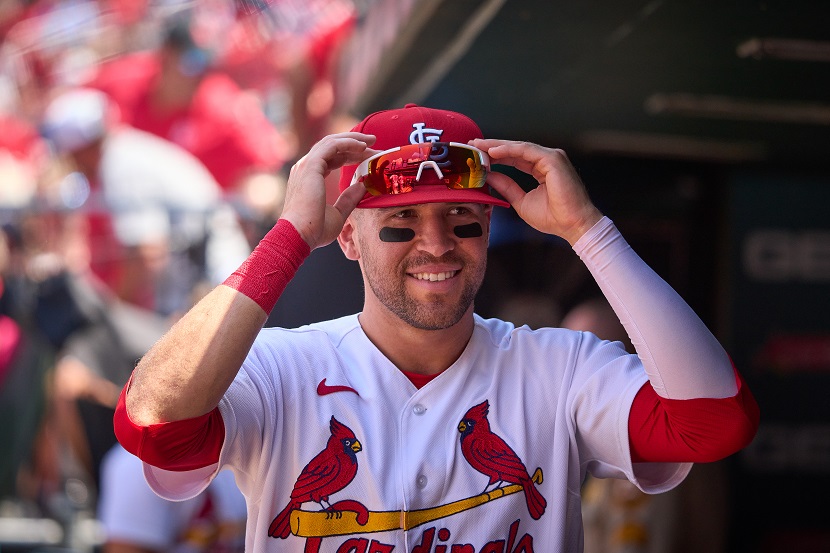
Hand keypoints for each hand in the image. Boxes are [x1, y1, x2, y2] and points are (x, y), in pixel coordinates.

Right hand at [280, 132, 375, 248]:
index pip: (332, 159)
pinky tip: (363, 146)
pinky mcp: (311, 165)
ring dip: (353, 140)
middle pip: (332, 147)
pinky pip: (332, 145)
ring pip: (332, 142)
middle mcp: (306, 169)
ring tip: (372, 141)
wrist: (299, 235)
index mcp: (309, 178)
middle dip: (354, 143)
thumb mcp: (339, 214)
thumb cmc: (314, 230)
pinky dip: (348, 143)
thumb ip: (349, 199)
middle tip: (374, 142)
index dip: (351, 156)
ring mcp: (306, 165)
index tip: (369, 157)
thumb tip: (363, 185)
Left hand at [470, 139, 602, 244]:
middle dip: (492, 146)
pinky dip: (508, 150)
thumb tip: (489, 175)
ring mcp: (551, 157)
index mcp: (541, 169)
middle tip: (472, 144)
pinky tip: (493, 151)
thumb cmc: (553, 217)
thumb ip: (506, 186)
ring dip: (497, 146)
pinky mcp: (553, 159)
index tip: (476, 156)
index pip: (514, 158)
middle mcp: (547, 160)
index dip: (495, 156)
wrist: (573, 225)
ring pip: (519, 147)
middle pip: (515, 150)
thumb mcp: (521, 201)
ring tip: (478, 146)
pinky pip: (526, 151)